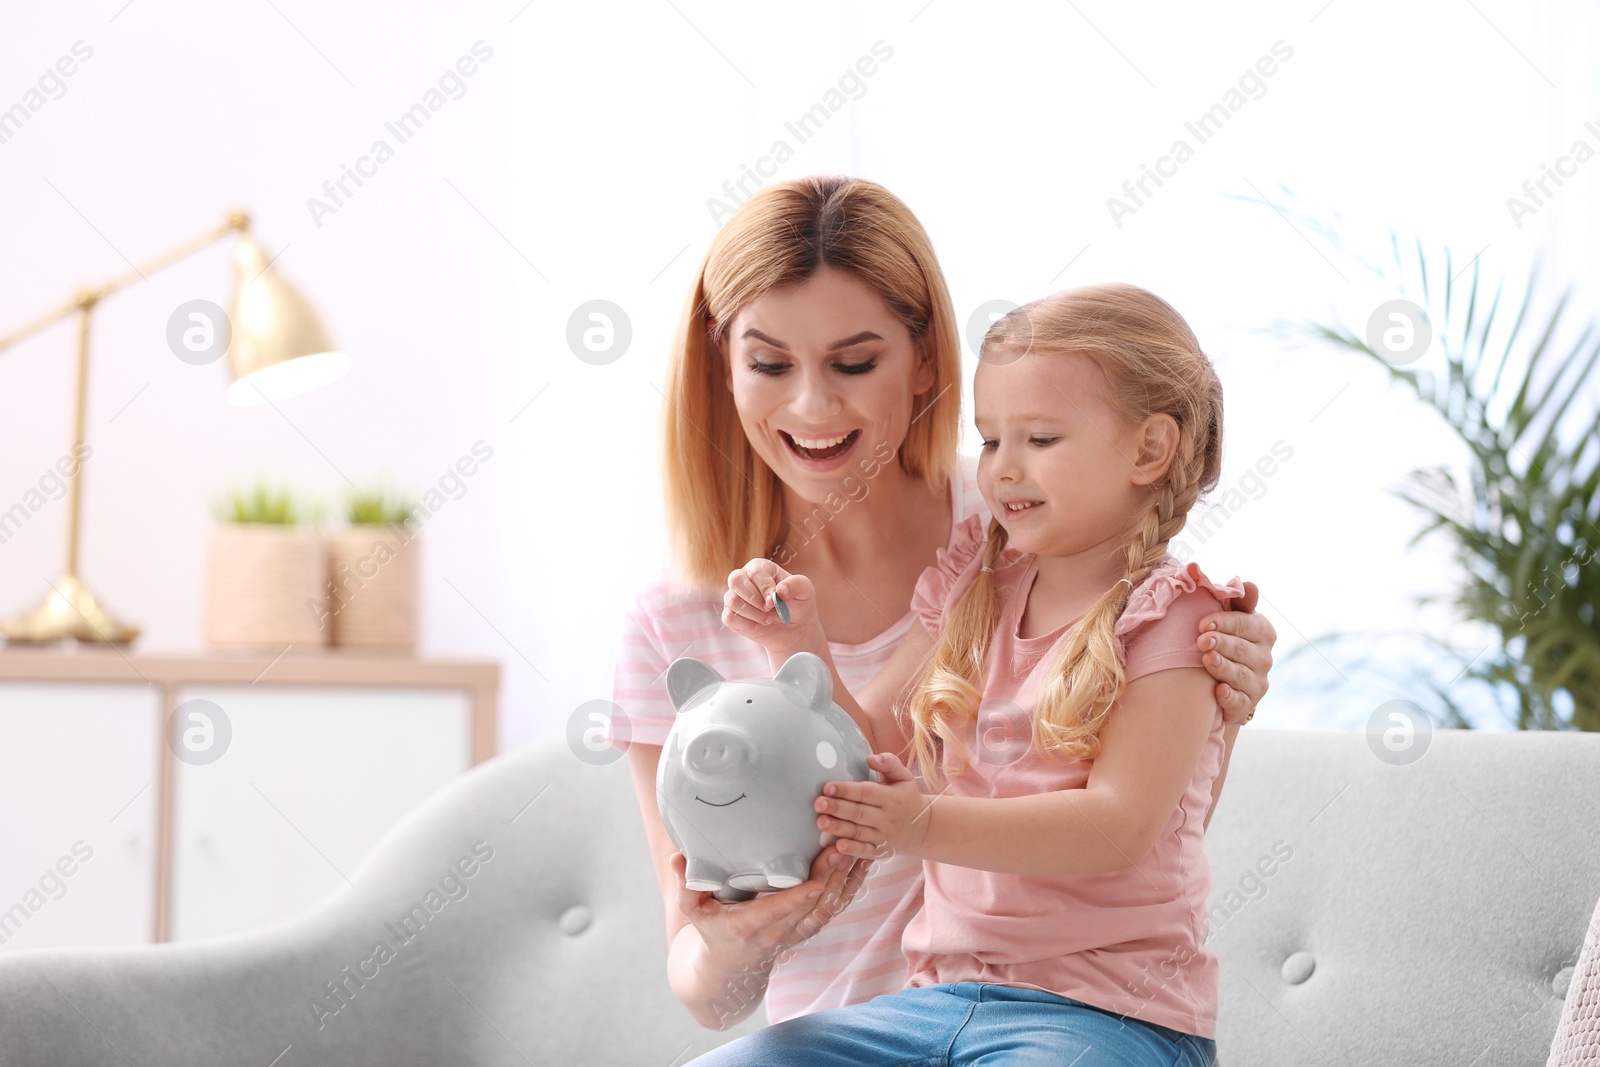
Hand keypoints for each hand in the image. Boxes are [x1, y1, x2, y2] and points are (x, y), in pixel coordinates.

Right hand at [670, 845, 869, 973]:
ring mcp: (796, 931)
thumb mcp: (692, 912)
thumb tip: (677, 857)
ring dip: (845, 880)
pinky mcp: (808, 927)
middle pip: (811, 906)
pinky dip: (850, 887)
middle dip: (829, 878)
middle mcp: (778, 932)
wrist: (729, 969)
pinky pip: (835, 908)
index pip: (777, 912)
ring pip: (828, 908)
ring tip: (859, 848)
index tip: (815, 882)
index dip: (798, 899)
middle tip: (843, 846)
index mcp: (750, 926)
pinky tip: (863, 864)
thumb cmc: (710, 932)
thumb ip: (686, 886)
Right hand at [723, 558, 817, 653]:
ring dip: (754, 613)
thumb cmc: (798, 604)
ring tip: (768, 618)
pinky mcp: (731, 615)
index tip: (777, 599)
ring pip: (732, 601)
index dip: (765, 586)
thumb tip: (779, 589)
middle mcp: (743, 579)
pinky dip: (747, 624)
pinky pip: (729, 617)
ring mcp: (734, 597)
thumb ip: (796, 584)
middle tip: (770, 607)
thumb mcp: (805, 591)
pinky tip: (759, 624)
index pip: (754, 571)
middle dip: (755, 598)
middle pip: (735, 580)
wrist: (794, 629)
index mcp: (759, 567)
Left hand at [815, 752, 930, 859]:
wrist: (923, 828)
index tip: (828, 787)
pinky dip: (852, 850)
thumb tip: (870, 758)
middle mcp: (887, 818)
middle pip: (858, 813)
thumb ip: (889, 764)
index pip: (866, 793)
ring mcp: (883, 836)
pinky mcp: (880, 851)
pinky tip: (837, 846)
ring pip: (858, 832)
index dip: (846, 790)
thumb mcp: (904, 777)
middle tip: (818, 803)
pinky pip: (865, 851)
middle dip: (837, 808)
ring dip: (838, 828)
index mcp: (891, 798)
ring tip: (820, 822)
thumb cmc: (906, 797)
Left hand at [1197, 581, 1274, 724]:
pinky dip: (1229, 697)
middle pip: (1242, 649)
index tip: (1203, 623)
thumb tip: (1248, 583)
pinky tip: (1218, 691)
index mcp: (1262, 631)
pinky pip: (1239, 701)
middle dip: (1222, 643)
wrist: (1222, 680)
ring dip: (1223, 667)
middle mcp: (1264, 657)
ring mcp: (1257, 682)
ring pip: (1240, 674)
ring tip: (1206, 659)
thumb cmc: (1225, 639)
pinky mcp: (1246, 704)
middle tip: (1201, 641)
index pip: (1246, 624)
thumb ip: (1237, 601)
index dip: (1225, 622)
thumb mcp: (1231, 618)